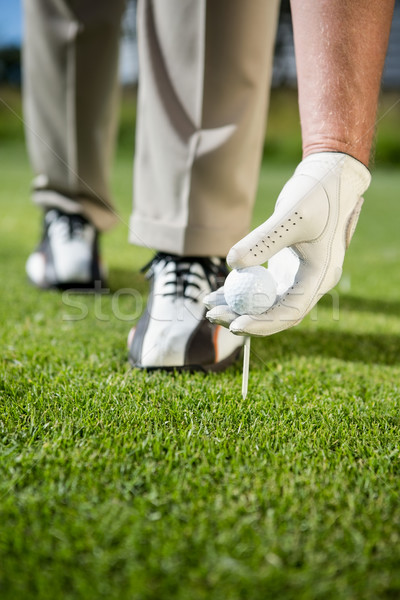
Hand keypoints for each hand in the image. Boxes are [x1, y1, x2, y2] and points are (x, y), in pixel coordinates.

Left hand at [205, 152, 370, 335]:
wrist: (328, 178)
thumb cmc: (317, 194)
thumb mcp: (291, 215)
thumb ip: (263, 241)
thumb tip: (231, 264)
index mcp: (320, 276)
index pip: (291, 311)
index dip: (263, 323)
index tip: (236, 325)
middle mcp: (310, 283)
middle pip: (275, 313)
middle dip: (244, 318)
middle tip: (213, 316)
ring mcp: (297, 278)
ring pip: (265, 303)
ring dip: (238, 307)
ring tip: (209, 306)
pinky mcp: (285, 270)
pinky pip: (260, 288)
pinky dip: (240, 290)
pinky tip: (216, 292)